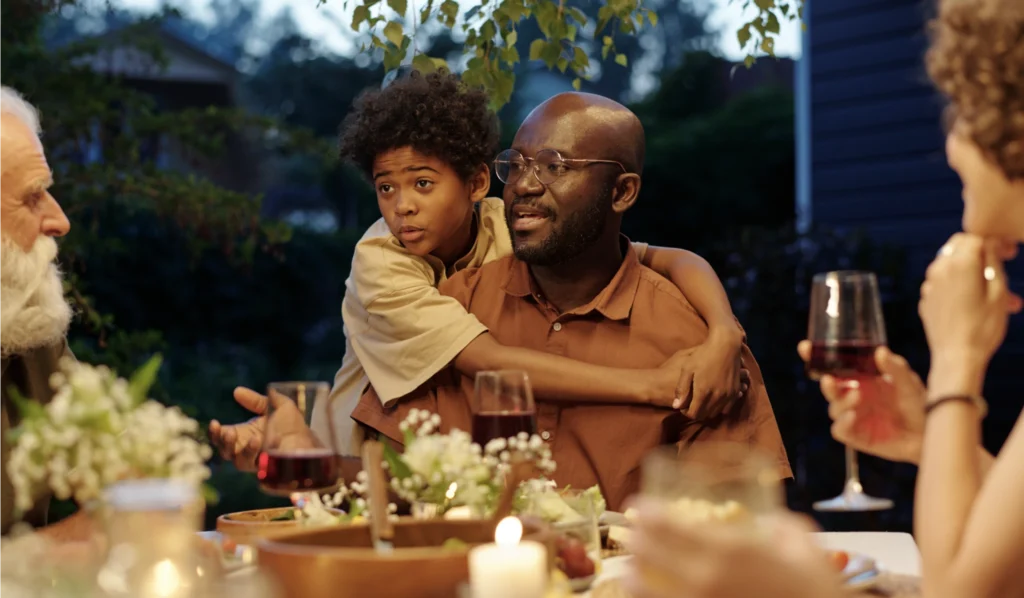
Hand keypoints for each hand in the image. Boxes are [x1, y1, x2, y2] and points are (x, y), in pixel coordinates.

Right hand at [209, 387, 318, 470]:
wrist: (312, 437)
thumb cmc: (292, 423)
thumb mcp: (274, 405)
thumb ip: (256, 400)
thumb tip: (236, 391)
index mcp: (243, 434)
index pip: (221, 437)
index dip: (215, 433)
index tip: (214, 423)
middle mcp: (246, 449)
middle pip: (225, 452)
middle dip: (224, 443)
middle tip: (228, 432)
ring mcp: (258, 460)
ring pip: (240, 462)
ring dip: (243, 451)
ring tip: (254, 438)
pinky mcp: (269, 469)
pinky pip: (259, 467)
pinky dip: (261, 457)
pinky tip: (266, 445)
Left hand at [623, 497, 842, 597]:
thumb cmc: (815, 591)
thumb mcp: (804, 548)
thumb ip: (783, 528)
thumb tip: (771, 523)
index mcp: (728, 550)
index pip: (668, 526)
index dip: (647, 514)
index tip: (639, 508)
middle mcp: (705, 578)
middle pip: (649, 554)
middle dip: (634, 541)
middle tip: (632, 536)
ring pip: (644, 590)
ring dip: (632, 577)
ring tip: (630, 572)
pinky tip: (645, 596)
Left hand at [680, 328, 747, 418]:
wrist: (726, 344)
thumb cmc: (703, 355)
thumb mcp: (687, 369)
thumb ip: (682, 389)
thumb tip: (676, 407)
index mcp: (703, 392)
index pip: (693, 414)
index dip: (686, 412)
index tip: (683, 405)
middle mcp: (717, 397)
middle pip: (705, 415)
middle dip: (696, 412)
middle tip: (691, 402)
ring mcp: (728, 395)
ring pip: (716, 413)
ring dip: (708, 410)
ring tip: (701, 399)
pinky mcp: (735, 391)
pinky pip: (727, 407)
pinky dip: (719, 406)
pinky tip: (713, 398)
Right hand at [798, 341, 925, 463]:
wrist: (929, 434)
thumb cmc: (919, 404)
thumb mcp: (909, 382)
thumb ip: (895, 367)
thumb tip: (880, 352)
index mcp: (861, 378)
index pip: (833, 366)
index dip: (816, 357)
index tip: (805, 348)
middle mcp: (853, 395)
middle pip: (829, 388)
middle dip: (825, 383)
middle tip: (829, 379)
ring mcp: (853, 416)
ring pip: (833, 408)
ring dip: (841, 402)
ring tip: (856, 397)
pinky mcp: (856, 436)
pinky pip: (839, 430)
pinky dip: (842, 423)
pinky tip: (853, 416)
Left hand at [920, 234, 1019, 368]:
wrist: (956, 357)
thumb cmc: (983, 327)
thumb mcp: (999, 293)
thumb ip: (993, 262)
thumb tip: (989, 243)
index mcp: (959, 264)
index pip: (973, 237)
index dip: (992, 242)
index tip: (1009, 255)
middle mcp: (938, 270)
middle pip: (958, 248)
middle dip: (981, 256)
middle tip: (1001, 272)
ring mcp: (929, 285)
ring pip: (952, 268)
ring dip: (973, 275)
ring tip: (998, 298)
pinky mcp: (926, 300)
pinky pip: (944, 285)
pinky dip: (959, 288)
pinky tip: (975, 306)